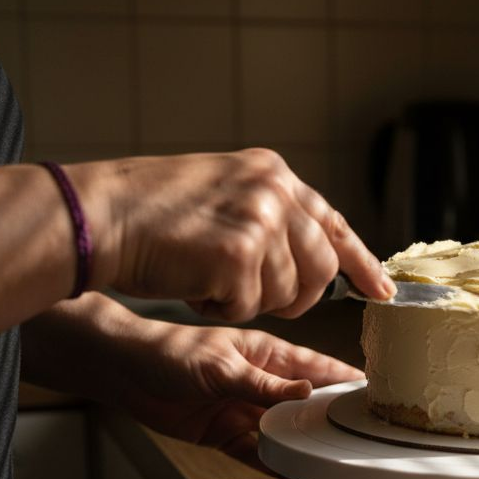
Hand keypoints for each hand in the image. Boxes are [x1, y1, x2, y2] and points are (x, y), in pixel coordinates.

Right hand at [70, 148, 393, 321]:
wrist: (96, 216)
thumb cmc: (148, 213)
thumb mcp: (222, 193)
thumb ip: (269, 215)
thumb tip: (317, 255)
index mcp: (273, 173)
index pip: (334, 223)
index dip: (361, 263)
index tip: (383, 291)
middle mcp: (275, 190)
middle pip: (320, 268)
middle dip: (294, 296)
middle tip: (253, 295)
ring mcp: (261, 221)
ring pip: (287, 293)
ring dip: (247, 299)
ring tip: (205, 275)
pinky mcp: (241, 255)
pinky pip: (250, 306)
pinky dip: (219, 306)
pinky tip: (191, 282)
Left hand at [117, 320, 361, 470]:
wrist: (122, 370)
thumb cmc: (170, 351)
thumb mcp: (222, 365)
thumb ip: (264, 384)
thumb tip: (307, 392)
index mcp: (267, 355)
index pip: (317, 368)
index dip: (346, 380)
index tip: (374, 393)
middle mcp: (262, 383)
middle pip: (307, 404)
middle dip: (331, 418)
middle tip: (362, 435)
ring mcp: (244, 409)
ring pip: (284, 431)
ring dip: (304, 444)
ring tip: (333, 460)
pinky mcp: (224, 432)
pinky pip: (255, 451)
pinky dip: (273, 462)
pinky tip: (292, 472)